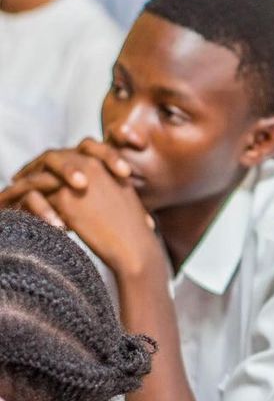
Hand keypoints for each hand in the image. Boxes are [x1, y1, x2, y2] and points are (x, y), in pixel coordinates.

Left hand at [2, 151, 159, 275]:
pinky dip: (19, 200)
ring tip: (6, 197)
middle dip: (32, 167)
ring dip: (20, 185)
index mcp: (105, 164)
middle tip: (17, 179)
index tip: (39, 170)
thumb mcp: (122, 201)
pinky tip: (10, 208)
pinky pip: (34, 194)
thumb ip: (104, 190)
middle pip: (51, 158)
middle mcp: (90, 164)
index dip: (53, 162)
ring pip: (38, 176)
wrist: (135, 247)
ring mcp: (76, 179)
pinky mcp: (65, 197)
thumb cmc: (133, 232)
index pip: (72, 153)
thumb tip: (85, 193)